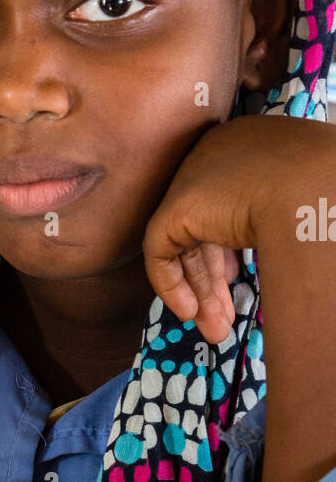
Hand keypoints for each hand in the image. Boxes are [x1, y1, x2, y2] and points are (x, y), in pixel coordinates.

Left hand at [141, 115, 320, 343]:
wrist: (314, 188)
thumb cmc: (322, 195)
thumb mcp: (297, 205)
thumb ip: (275, 220)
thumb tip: (270, 245)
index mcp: (245, 151)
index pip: (227, 207)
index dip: (230, 252)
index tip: (239, 280)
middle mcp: (214, 159)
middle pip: (207, 230)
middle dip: (215, 282)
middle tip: (224, 320)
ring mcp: (192, 180)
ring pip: (187, 246)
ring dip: (202, 293)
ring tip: (216, 330)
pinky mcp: (175, 207)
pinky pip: (161, 252)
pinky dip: (172, 286)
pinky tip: (189, 312)